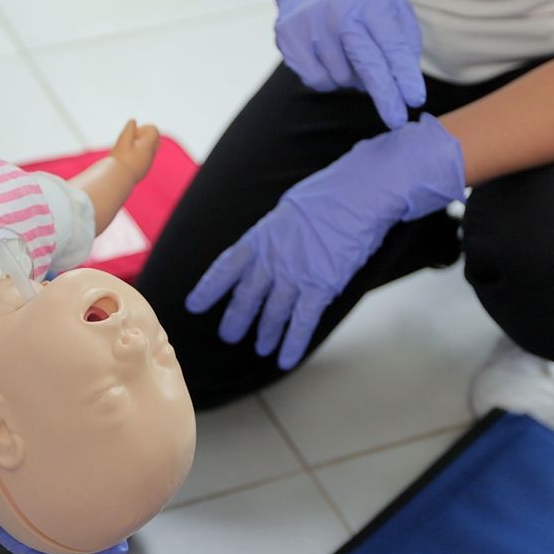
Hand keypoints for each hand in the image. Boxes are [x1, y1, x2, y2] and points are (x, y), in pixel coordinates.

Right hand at [0, 373, 128, 553]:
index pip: (12, 525)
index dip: (37, 551)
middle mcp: (12, 466)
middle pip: (48, 509)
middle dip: (82, 533)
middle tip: (116, 550)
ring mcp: (31, 441)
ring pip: (68, 476)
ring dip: (97, 495)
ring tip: (131, 514)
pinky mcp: (46, 409)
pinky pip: (75, 438)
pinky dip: (96, 451)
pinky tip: (123, 458)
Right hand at [109, 120, 159, 178]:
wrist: (119, 179)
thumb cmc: (120, 158)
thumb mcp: (123, 139)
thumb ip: (129, 128)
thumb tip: (133, 121)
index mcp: (148, 145)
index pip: (154, 131)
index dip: (144, 128)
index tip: (133, 133)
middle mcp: (150, 155)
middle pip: (155, 141)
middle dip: (144, 137)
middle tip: (131, 140)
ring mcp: (148, 164)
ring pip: (149, 151)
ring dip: (140, 147)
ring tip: (126, 150)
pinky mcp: (143, 172)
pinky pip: (144, 160)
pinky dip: (137, 157)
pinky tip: (126, 160)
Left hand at [187, 116, 464, 369]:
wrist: (359, 194)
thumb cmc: (330, 193)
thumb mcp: (289, 208)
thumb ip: (276, 232)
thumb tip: (273, 245)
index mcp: (260, 237)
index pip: (225, 267)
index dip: (209, 289)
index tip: (194, 305)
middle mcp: (272, 260)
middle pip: (246, 297)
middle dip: (235, 320)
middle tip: (229, 336)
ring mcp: (295, 276)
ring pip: (273, 314)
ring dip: (266, 334)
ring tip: (262, 348)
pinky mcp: (321, 287)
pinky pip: (302, 322)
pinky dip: (293, 343)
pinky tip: (285, 360)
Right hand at [258, 0, 425, 129]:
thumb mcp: (389, 4)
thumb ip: (404, 37)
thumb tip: (405, 78)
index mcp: (369, 1)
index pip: (391, 43)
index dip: (404, 74)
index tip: (414, 99)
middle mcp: (339, 12)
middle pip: (366, 63)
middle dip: (385, 95)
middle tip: (397, 120)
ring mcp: (311, 26)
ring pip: (342, 77)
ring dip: (353, 79)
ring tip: (349, 55)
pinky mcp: (289, 39)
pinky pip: (317, 81)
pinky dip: (329, 80)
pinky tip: (329, 60)